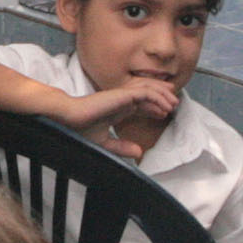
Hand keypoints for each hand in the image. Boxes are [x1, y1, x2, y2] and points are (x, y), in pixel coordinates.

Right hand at [57, 78, 177, 146]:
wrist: (68, 121)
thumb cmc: (80, 130)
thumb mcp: (105, 144)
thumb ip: (122, 147)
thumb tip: (139, 153)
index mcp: (117, 108)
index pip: (140, 104)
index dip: (153, 108)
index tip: (163, 114)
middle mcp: (121, 100)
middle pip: (147, 93)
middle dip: (162, 96)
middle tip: (174, 103)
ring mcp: (122, 96)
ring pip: (149, 90)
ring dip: (163, 95)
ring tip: (174, 103)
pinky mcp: (122, 94)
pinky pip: (145, 92)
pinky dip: (157, 97)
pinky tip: (165, 106)